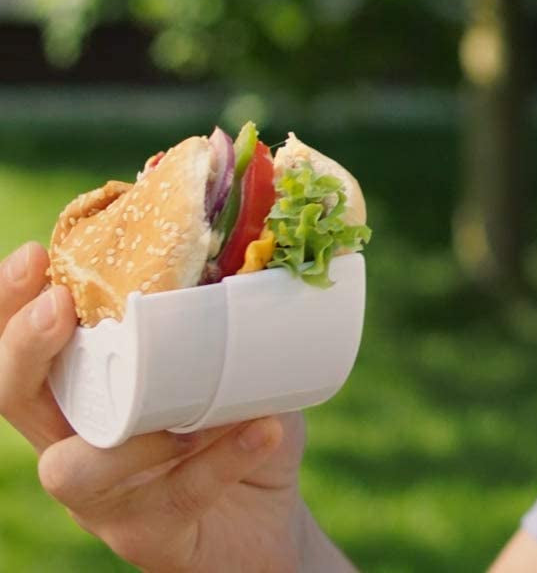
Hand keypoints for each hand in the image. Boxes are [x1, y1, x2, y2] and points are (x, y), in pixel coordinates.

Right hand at [0, 241, 312, 572]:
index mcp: (88, 389)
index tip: (34, 255)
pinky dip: (222, 458)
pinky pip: (176, 496)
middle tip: (59, 306)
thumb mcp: (230, 360)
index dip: (11, 306)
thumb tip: (254, 245)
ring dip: (137, 430)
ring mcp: (105, 498)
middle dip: (26, 349)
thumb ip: (226, 314)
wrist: (266, 518)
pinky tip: (265, 427)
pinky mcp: (150, 536)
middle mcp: (78, 442)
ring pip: (75, 471)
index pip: (26, 349)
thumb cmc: (234, 422)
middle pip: (17, 399)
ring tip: (199, 399)